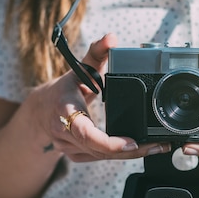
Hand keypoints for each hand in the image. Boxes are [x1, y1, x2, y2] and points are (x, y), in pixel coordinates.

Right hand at [33, 33, 169, 161]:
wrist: (39, 111)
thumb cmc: (63, 90)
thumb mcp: (78, 68)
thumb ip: (96, 52)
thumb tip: (111, 38)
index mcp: (65, 111)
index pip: (86, 134)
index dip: (110, 142)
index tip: (132, 142)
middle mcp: (65, 133)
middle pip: (101, 150)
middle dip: (132, 151)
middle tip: (158, 145)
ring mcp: (69, 148)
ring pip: (103, 157)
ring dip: (131, 155)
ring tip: (157, 147)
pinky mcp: (76, 156)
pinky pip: (100, 159)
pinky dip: (120, 155)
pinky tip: (139, 150)